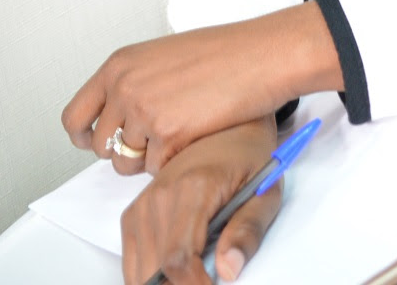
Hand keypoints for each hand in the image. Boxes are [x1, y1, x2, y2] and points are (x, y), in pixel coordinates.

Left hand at [62, 2, 340, 173]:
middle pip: (99, 145)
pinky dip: (174, 161)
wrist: (259, 55)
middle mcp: (124, 87)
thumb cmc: (223, 53)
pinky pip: (156, 169)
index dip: (84, 135)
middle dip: (123, 151)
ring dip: (148, 158)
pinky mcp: (167, 135)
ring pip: (126, 163)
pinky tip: (195, 136)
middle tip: (153, 140)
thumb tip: (117, 112)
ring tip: (179, 134)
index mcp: (119, 65)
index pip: (74, 115)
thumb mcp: (162, 56)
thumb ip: (133, 81)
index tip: (96, 141)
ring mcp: (144, 112)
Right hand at [119, 118, 281, 284]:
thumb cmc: (250, 158)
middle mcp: (161, 194)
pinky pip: (131, 258)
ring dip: (161, 282)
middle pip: (153, 269)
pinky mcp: (135, 210)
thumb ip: (248, 232)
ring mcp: (144, 202)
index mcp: (194, 188)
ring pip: (138, 269)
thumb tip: (228, 271)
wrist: (231, 126)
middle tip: (204, 282)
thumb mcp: (265, 192)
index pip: (178, 259)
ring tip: (193, 276)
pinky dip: (148, 273)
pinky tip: (174, 272)